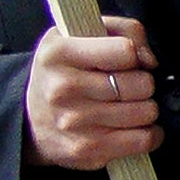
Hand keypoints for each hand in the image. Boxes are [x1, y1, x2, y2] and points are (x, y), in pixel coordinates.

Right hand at [25, 23, 162, 169]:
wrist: (30, 118)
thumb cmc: (63, 73)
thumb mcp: (80, 34)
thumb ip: (124, 31)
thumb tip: (149, 59)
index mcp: (60, 53)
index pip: (125, 51)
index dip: (134, 55)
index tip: (127, 61)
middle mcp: (63, 88)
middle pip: (141, 84)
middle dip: (143, 84)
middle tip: (127, 86)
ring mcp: (74, 122)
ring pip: (146, 112)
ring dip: (145, 108)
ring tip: (126, 105)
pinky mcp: (86, 149)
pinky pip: (144, 140)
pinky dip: (148, 133)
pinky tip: (132, 126)